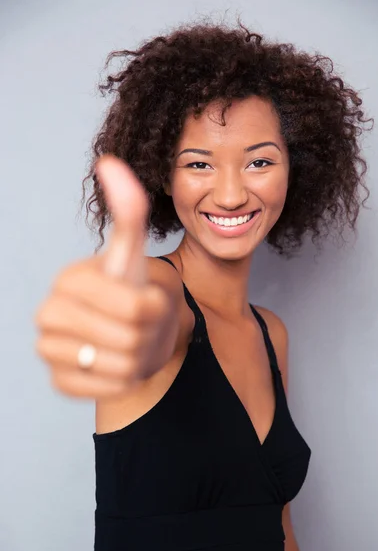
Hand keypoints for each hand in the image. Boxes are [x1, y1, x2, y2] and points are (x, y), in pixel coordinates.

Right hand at [35, 155, 175, 399]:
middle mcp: (48, 314)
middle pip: (130, 339)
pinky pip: (107, 390)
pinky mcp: (58, 381)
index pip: (135, 308)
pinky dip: (125, 380)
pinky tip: (117, 364)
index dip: (155, 310)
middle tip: (140, 326)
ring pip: (120, 367)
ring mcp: (48, 350)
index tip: (146, 301)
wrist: (129, 333)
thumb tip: (110, 161)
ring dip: (139, 359)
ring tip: (130, 343)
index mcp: (69, 280)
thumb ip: (128, 212)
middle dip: (148, 335)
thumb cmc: (132, 291)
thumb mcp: (135, 254)